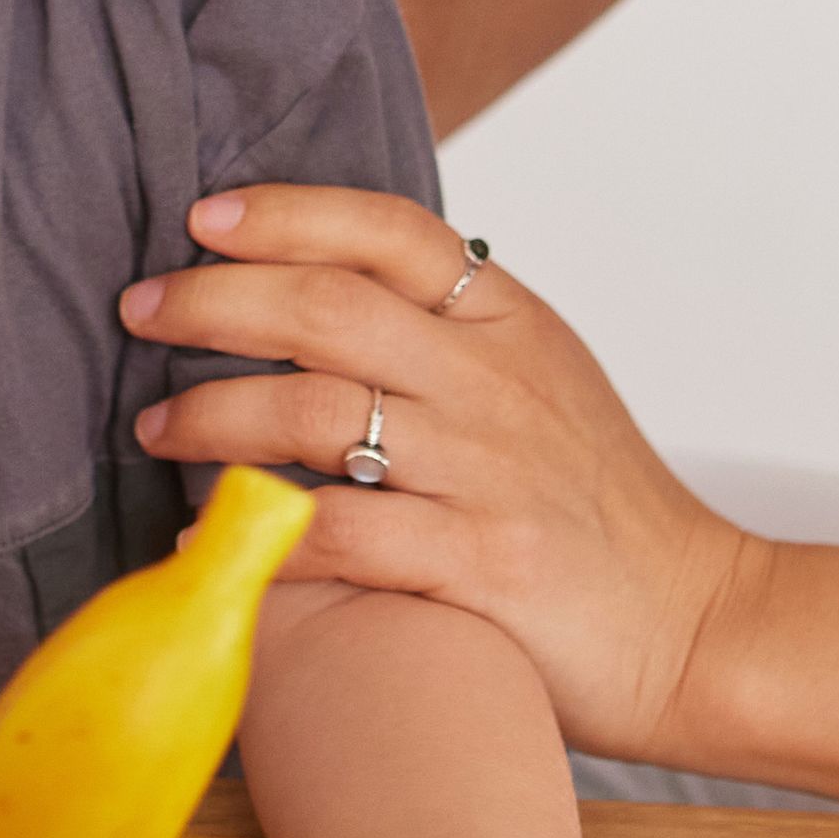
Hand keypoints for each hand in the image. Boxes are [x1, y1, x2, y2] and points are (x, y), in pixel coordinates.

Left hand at [127, 189, 759, 769]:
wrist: (698, 624)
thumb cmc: (603, 512)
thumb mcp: (544, 384)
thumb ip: (451, 334)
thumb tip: (323, 288)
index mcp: (512, 326)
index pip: (390, 232)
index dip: (286, 213)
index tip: (202, 219)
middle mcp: (497, 385)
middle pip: (328, 308)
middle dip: (213, 301)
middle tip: (141, 311)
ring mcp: (489, 473)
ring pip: (317, 411)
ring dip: (211, 414)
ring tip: (155, 429)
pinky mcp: (481, 564)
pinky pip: (340, 533)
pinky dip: (259, 532)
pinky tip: (203, 539)